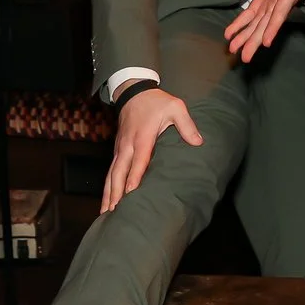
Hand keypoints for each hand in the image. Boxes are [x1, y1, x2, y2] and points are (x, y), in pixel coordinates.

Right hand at [104, 87, 200, 214]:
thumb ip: (186, 125)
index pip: (138, 161)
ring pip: (111, 174)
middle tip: (114, 212)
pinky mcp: (117, 150)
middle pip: (119, 172)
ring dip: (108, 194)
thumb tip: (198, 142)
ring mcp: (120, 148)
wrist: (134, 91)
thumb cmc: (156, 102)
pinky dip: (107, 186)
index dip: (134, 178)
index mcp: (143, 137)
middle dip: (116, 193)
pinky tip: (107, 200)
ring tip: (106, 213)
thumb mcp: (175, 107)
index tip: (130, 194)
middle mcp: (128, 145)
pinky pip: (110, 171)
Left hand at [224, 0, 304, 62]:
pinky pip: (250, 15)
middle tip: (244, 57)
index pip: (281, 13)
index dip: (273, 27)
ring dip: (245, 38)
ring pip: (256, 24)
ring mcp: (270, 4)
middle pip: (265, 26)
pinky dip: (240, 24)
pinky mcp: (263, 2)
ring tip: (233, 50)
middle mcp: (279, 3)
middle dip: (254, 41)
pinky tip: (230, 34)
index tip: (267, 42)